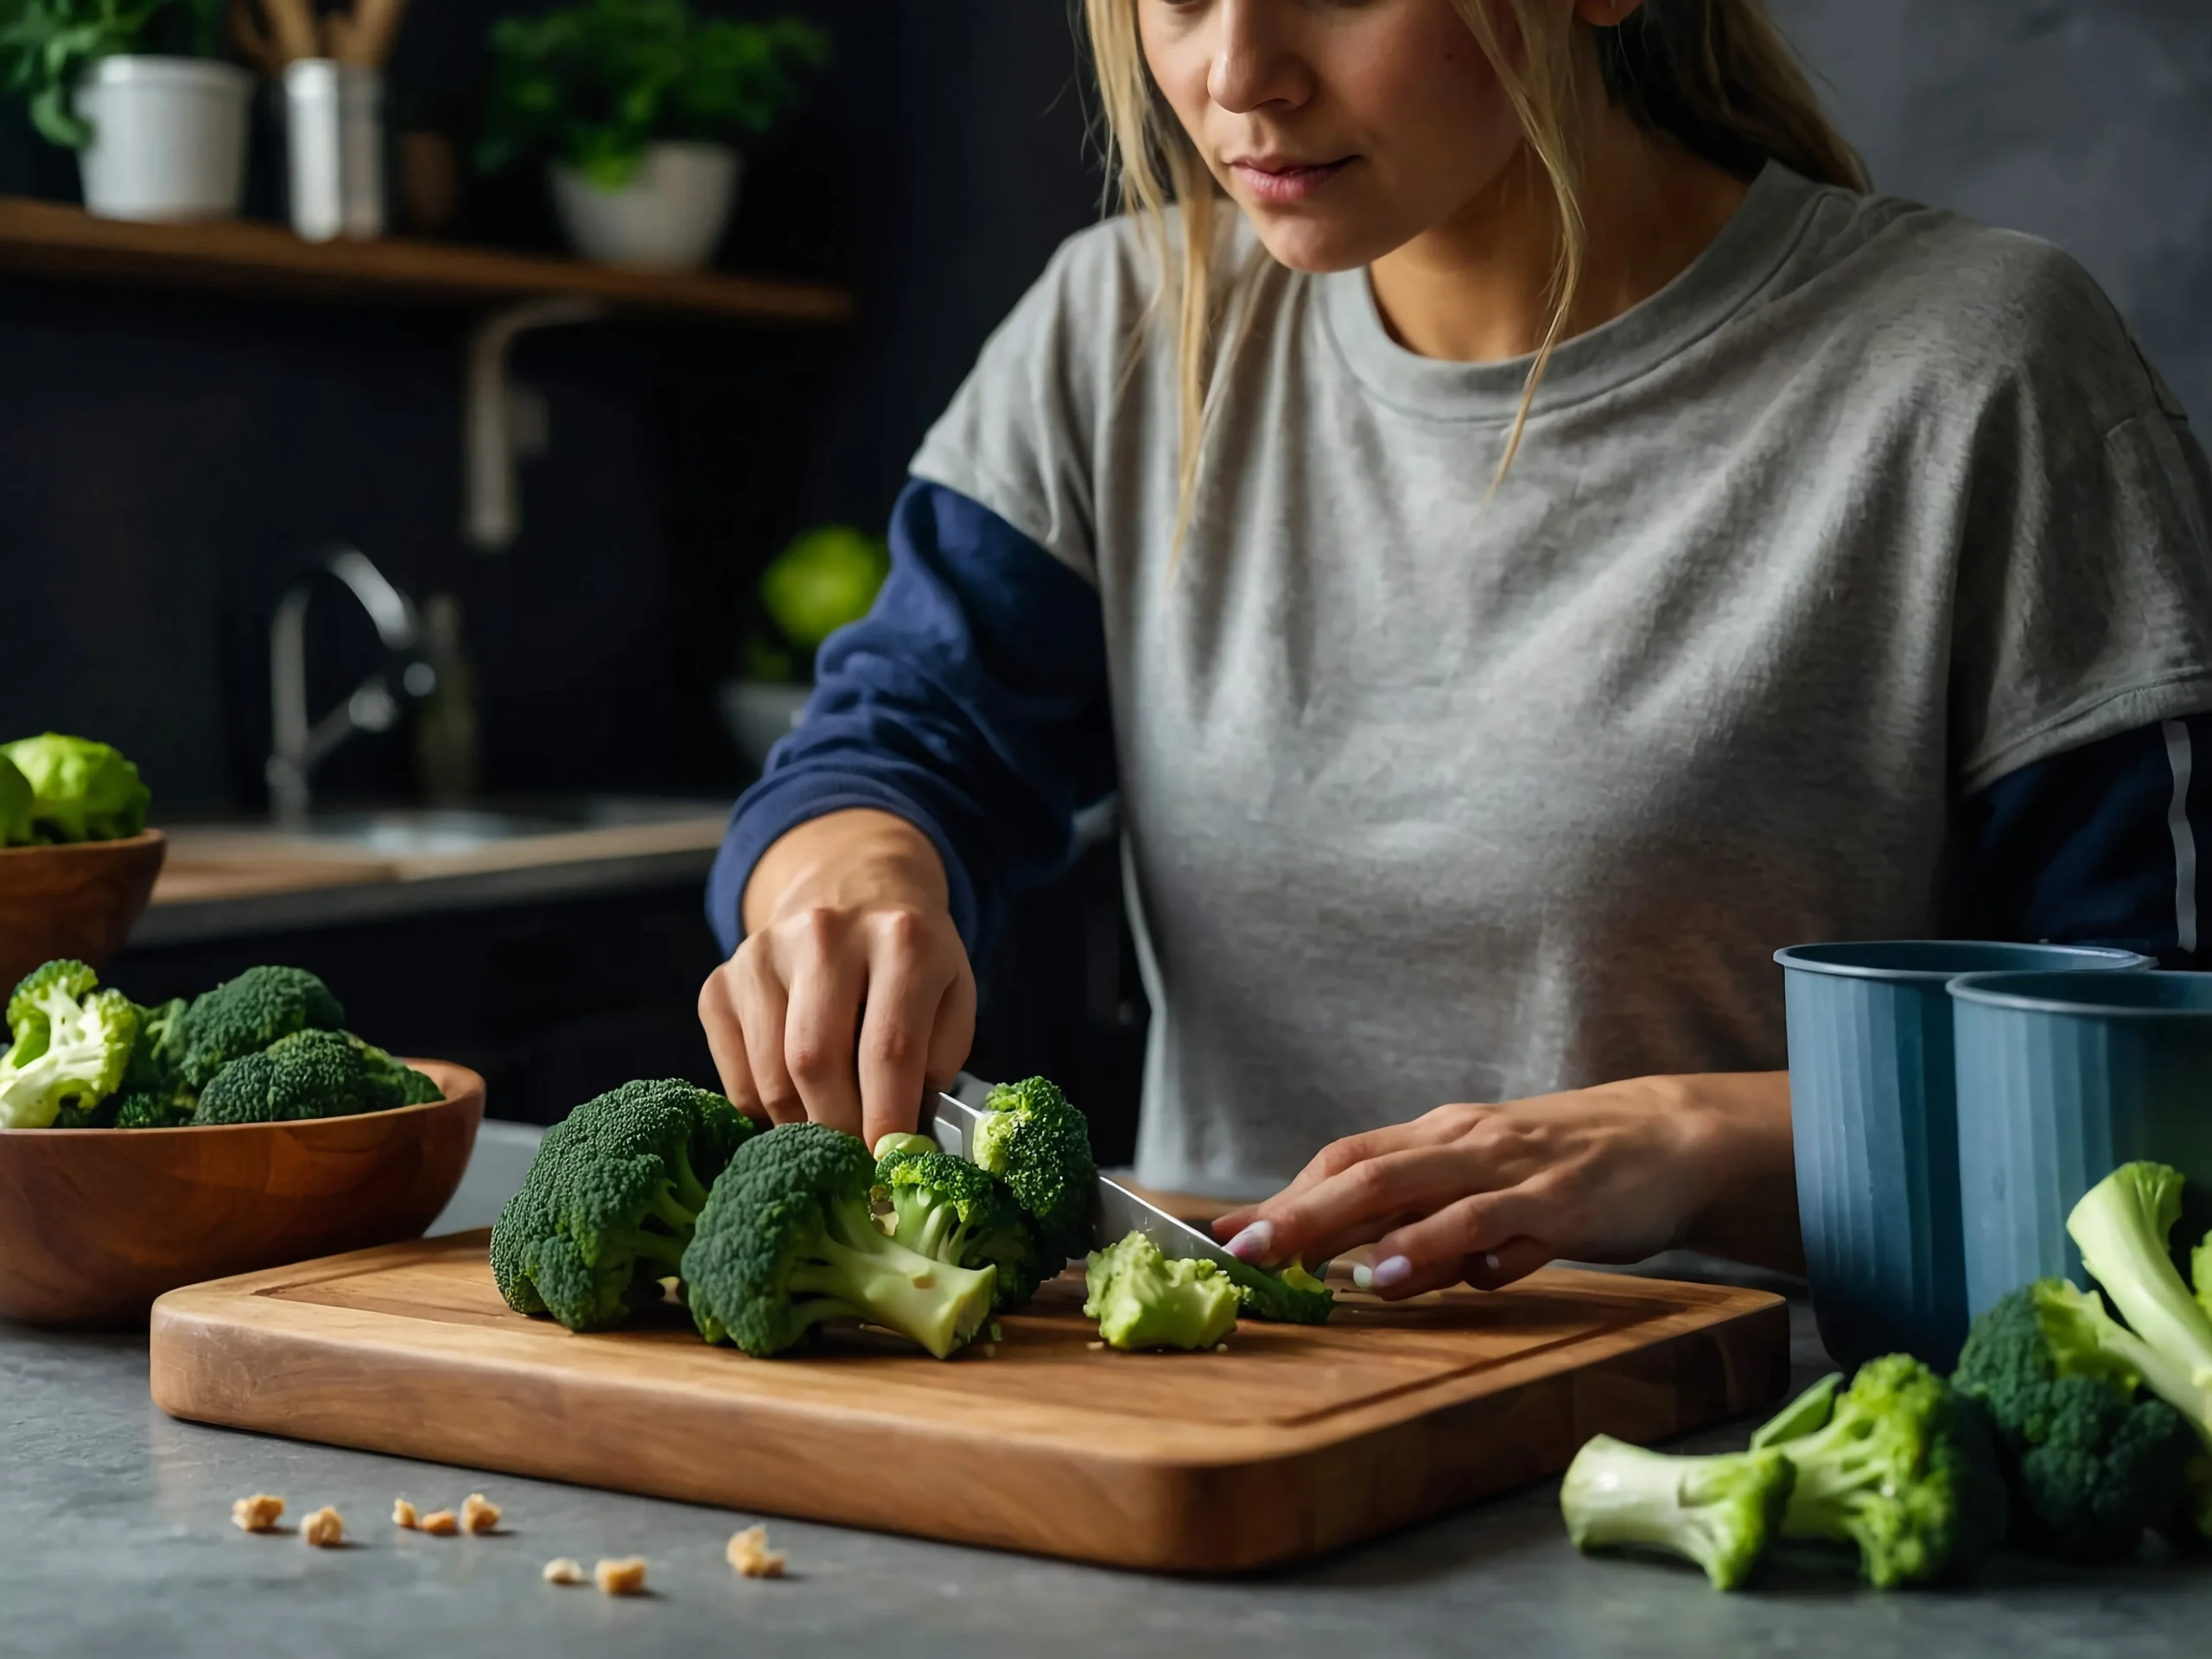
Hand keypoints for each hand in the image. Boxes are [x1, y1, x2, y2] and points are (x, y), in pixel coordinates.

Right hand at [698, 809, 975, 1149]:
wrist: (848, 886)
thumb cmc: (910, 957)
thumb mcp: (952, 992)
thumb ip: (938, 1059)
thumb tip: (905, 1139)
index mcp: (899, 938)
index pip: (888, 1048)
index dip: (888, 1117)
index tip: (891, 1163)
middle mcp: (824, 935)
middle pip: (816, 1061)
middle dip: (840, 1129)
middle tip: (859, 1162)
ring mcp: (761, 954)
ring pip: (771, 1076)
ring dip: (803, 1125)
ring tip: (833, 1133)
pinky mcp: (721, 982)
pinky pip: (737, 1077)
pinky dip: (766, 1109)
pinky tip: (797, 1101)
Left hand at [1211, 1073, 1795, 1298]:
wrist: (1667, 1136)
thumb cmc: (1561, 1168)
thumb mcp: (1481, 1186)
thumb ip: (1423, 1222)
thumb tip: (1359, 1267)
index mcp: (1437, 1138)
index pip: (1345, 1159)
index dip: (1283, 1194)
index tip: (1224, 1233)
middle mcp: (1464, 1144)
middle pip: (1366, 1173)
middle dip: (1297, 1213)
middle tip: (1239, 1250)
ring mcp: (1515, 1170)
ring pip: (1429, 1195)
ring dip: (1370, 1232)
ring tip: (1319, 1270)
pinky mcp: (1567, 1200)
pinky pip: (1506, 1222)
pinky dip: (1461, 1247)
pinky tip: (1430, 1276)